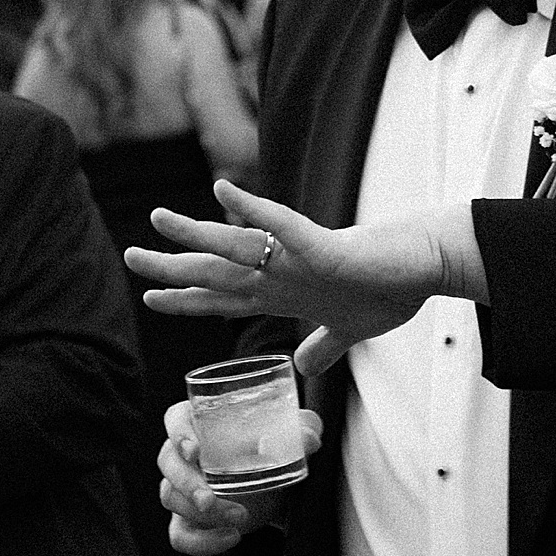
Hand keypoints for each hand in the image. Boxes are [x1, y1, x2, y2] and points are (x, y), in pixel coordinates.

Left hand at [125, 180, 485, 375]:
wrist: (426, 262)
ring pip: (237, 246)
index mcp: (285, 292)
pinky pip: (281, 225)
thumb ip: (321, 345)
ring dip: (195, 233)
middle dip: (171, 268)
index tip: (151, 296)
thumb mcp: (348, 331)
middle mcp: (283, 272)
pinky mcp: (324, 247)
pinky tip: (222, 190)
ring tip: (157, 217)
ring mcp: (299, 259)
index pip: (224, 297)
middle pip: (216, 272)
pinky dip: (252, 208)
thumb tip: (302, 364)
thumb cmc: (391, 289)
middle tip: (129, 257)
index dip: (186, 299)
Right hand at [157, 398, 323, 554]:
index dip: (179, 434)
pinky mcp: (188, 520)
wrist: (277, 486)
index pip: (175, 420)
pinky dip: (201, 541)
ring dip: (200, 512)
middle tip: (209, 499)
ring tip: (240, 516)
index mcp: (201, 423)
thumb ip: (302, 430)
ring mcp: (182, 489)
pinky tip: (231, 538)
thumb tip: (310, 439)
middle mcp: (183, 454)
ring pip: (171, 497)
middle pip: (168, 463)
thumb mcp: (291, 435)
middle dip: (187, 483)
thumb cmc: (273, 447)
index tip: (194, 450)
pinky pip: (180, 535)